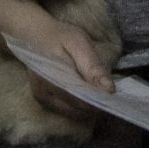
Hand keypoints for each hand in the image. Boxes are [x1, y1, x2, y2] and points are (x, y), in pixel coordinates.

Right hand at [0, 0, 110, 122]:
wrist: (34, 34)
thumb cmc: (59, 36)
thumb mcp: (79, 43)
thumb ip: (93, 67)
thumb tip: (109, 90)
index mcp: (54, 79)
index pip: (83, 103)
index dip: (101, 102)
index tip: (114, 94)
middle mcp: (44, 94)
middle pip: (79, 110)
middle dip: (96, 104)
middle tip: (108, 90)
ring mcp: (42, 99)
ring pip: (74, 113)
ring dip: (88, 106)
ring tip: (98, 90)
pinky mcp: (43, 100)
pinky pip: (66, 109)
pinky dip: (79, 104)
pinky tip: (86, 92)